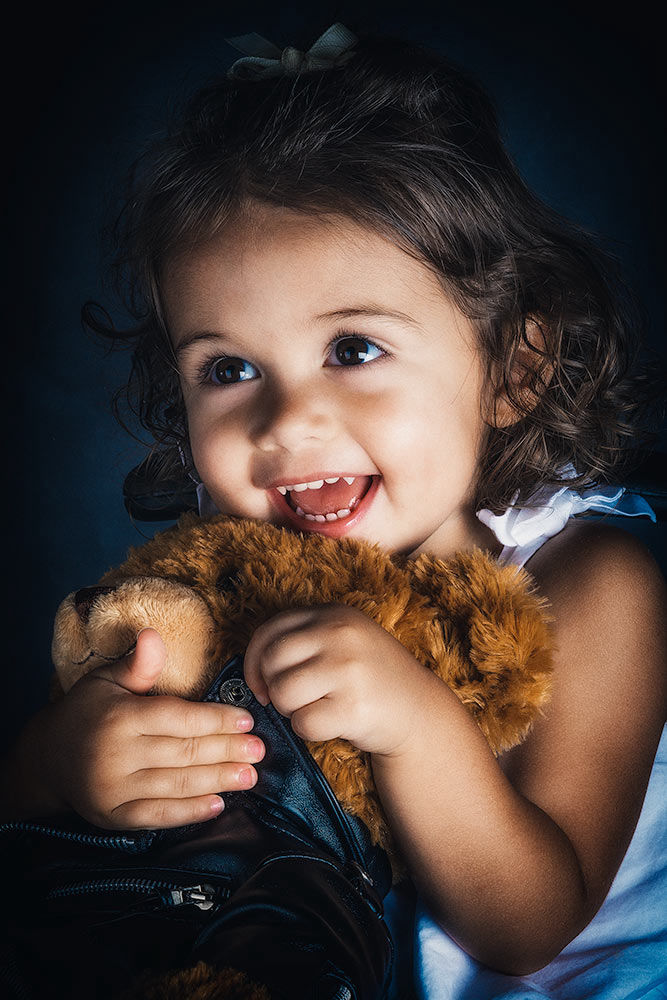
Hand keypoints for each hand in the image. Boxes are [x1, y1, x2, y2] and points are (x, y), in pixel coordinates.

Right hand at [10, 629, 264, 828]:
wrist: (48, 757)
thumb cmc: (89, 710)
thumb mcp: (108, 679)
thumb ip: (139, 664)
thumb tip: (154, 635)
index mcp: (119, 718)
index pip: (178, 718)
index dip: (215, 719)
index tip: (247, 720)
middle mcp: (115, 755)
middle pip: (182, 753)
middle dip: (226, 751)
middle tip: (260, 750)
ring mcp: (113, 790)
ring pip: (175, 785)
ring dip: (217, 781)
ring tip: (250, 777)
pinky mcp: (113, 817)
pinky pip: (157, 816)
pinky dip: (188, 813)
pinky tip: (217, 806)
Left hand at [243, 605, 425, 755]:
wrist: (420, 712)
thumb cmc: (371, 679)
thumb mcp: (344, 641)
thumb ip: (305, 640)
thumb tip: (254, 667)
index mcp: (334, 614)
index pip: (271, 630)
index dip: (254, 660)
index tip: (261, 682)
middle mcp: (340, 634)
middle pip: (271, 660)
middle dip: (274, 687)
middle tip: (294, 700)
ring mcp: (348, 669)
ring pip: (283, 692)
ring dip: (291, 710)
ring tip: (316, 709)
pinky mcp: (354, 707)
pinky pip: (303, 723)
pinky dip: (310, 731)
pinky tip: (333, 723)